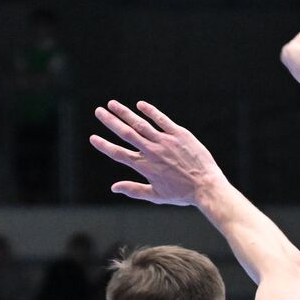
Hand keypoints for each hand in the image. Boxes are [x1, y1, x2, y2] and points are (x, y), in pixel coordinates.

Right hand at [89, 100, 227, 204]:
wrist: (206, 187)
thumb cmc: (183, 194)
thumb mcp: (156, 195)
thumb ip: (134, 190)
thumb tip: (114, 188)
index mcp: (145, 166)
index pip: (118, 154)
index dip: (104, 145)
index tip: (93, 137)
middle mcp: (152, 152)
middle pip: (126, 133)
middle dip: (110, 121)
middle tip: (98, 111)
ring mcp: (165, 141)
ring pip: (140, 123)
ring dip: (125, 113)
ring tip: (112, 104)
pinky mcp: (179, 134)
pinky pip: (162, 119)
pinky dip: (150, 111)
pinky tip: (140, 104)